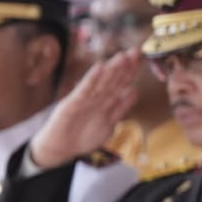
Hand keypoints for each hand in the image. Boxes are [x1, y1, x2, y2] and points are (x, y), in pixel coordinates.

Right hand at [27, 51, 140, 169]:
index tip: (141, 59)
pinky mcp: (71, 104)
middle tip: (135, 51)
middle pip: (112, 80)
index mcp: (105, 102)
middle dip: (124, 66)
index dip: (130, 71)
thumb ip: (120, 108)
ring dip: (111, 69)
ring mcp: (83, 100)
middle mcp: (95, 98)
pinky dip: (91, 78)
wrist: (60, 149)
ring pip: (101, 83)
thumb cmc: (82, 137)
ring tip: (121, 56)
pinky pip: (84, 90)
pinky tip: (99, 67)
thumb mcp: (108, 124)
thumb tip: (135, 91)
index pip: (120, 84)